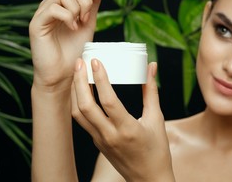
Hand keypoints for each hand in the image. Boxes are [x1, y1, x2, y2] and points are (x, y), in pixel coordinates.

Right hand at [29, 0, 115, 90]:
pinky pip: (53, 8)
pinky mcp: (37, 24)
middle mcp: (52, 5)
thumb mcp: (89, 24)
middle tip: (87, 18)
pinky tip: (72, 28)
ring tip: (79, 24)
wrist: (63, 74)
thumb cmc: (74, 51)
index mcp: (64, 4)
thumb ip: (92, 4)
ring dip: (77, 7)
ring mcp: (43, 13)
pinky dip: (67, 17)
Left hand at [71, 59, 174, 181]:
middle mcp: (110, 136)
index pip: (108, 101)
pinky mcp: (97, 143)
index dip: (100, 79)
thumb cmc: (157, 150)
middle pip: (85, 107)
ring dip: (75, 92)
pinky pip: (83, 121)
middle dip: (79, 82)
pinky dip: (79, 103)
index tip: (96, 62)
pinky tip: (82, 91)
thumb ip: (151, 91)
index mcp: (127, 129)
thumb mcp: (157, 119)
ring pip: (78, 114)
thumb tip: (151, 67)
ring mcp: (100, 141)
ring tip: (77, 73)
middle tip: (80, 63)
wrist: (149, 179)